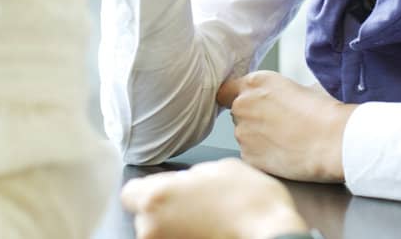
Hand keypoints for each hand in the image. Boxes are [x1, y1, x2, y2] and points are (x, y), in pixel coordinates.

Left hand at [120, 158, 308, 238]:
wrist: (272, 234)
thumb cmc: (249, 201)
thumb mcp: (219, 168)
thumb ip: (190, 175)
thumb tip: (184, 182)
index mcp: (156, 196)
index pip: (129, 193)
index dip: (147, 190)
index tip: (164, 190)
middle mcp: (151, 227)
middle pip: (145, 215)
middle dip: (165, 210)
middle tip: (195, 205)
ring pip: (161, 233)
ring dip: (176, 227)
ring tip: (206, 221)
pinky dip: (188, 238)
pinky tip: (210, 232)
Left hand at [217, 71, 354, 183]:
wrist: (334, 140)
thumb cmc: (323, 112)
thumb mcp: (298, 88)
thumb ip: (275, 93)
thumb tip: (276, 101)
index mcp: (256, 82)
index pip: (226, 89)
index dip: (236, 98)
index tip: (249, 106)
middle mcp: (243, 105)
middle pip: (237, 113)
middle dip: (251, 119)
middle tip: (277, 126)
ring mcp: (243, 132)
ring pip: (244, 135)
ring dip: (257, 139)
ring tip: (285, 141)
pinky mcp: (249, 156)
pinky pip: (250, 155)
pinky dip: (262, 156)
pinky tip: (284, 154)